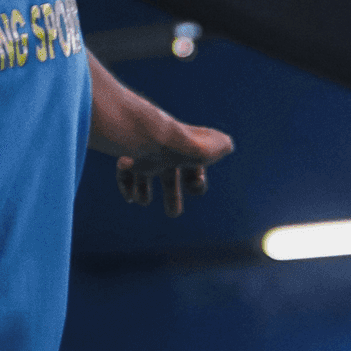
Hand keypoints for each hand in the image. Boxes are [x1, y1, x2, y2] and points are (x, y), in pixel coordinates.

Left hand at [115, 122, 232, 216]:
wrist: (146, 137)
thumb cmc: (179, 146)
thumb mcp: (208, 147)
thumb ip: (220, 146)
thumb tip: (227, 145)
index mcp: (184, 153)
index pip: (193, 170)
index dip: (196, 184)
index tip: (195, 184)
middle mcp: (163, 155)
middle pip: (169, 179)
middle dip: (172, 198)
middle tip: (173, 213)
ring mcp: (143, 157)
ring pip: (143, 176)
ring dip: (143, 194)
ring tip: (144, 200)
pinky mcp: (125, 159)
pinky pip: (122, 175)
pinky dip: (125, 187)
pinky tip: (129, 196)